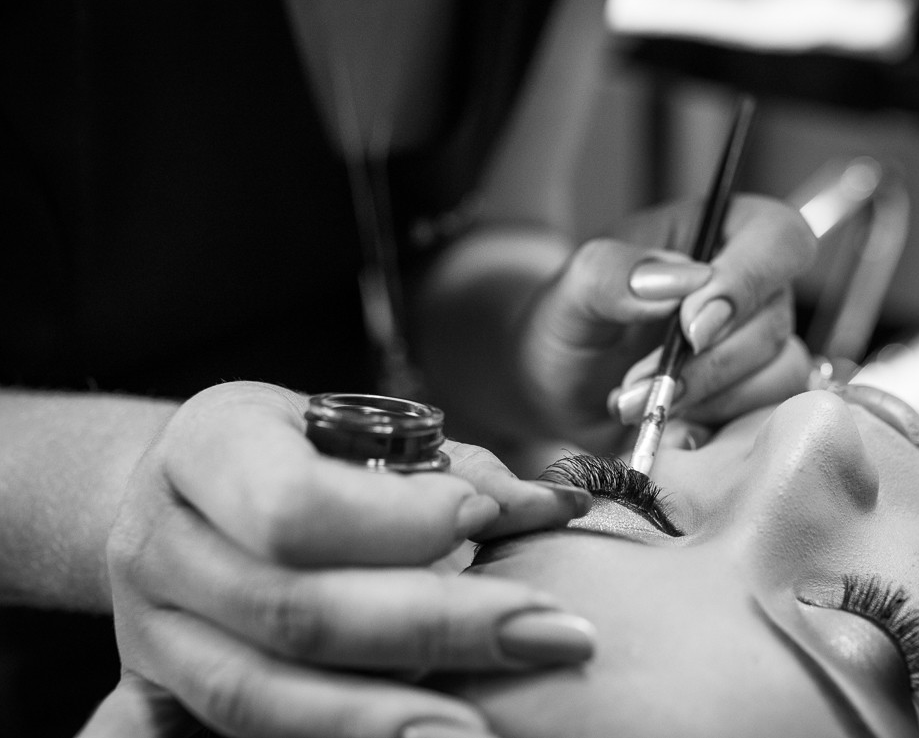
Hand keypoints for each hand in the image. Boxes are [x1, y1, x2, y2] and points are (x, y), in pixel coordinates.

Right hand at [94, 381, 593, 737]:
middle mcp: (160, 543)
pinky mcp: (156, 691)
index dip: (398, 522)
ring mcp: (146, 630)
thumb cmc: (287, 450)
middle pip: (293, 610)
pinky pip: (218, 734)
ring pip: (257, 694)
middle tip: (550, 635)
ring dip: (379, 716)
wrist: (178, 492)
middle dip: (434, 629)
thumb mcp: (349, 429)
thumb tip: (553, 508)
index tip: (484, 520)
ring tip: (483, 730)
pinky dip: (313, 737)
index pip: (294, 505)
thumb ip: (450, 470)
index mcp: (206, 448)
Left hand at [518, 194, 816, 452]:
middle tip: (636, 382)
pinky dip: (710, 429)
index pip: (779, 238)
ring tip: (634, 405)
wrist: (556, 390)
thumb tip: (684, 281)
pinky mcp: (749, 402)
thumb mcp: (571, 289)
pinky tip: (663, 430)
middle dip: (705, 363)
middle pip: (774, 321)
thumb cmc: (569, 324)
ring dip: (705, 399)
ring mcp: (756, 348)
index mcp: (720, 233)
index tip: (691, 326)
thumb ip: (615, 272)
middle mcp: (752, 288)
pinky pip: (762, 419)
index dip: (747, 282)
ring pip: (778, 375)